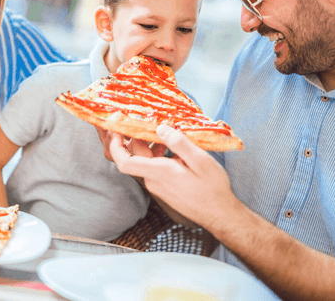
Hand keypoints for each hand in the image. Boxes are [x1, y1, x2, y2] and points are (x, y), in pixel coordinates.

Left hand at [104, 124, 238, 229]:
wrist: (219, 214)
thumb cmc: (213, 188)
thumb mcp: (201, 160)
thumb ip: (179, 143)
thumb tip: (160, 128)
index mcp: (159, 172)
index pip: (124, 161)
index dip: (115, 145)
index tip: (115, 129)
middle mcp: (153, 180)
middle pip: (135, 155)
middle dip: (136, 137)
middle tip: (145, 120)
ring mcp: (157, 185)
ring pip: (144, 160)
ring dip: (149, 145)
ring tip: (163, 131)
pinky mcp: (163, 187)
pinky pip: (152, 167)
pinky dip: (156, 154)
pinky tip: (170, 148)